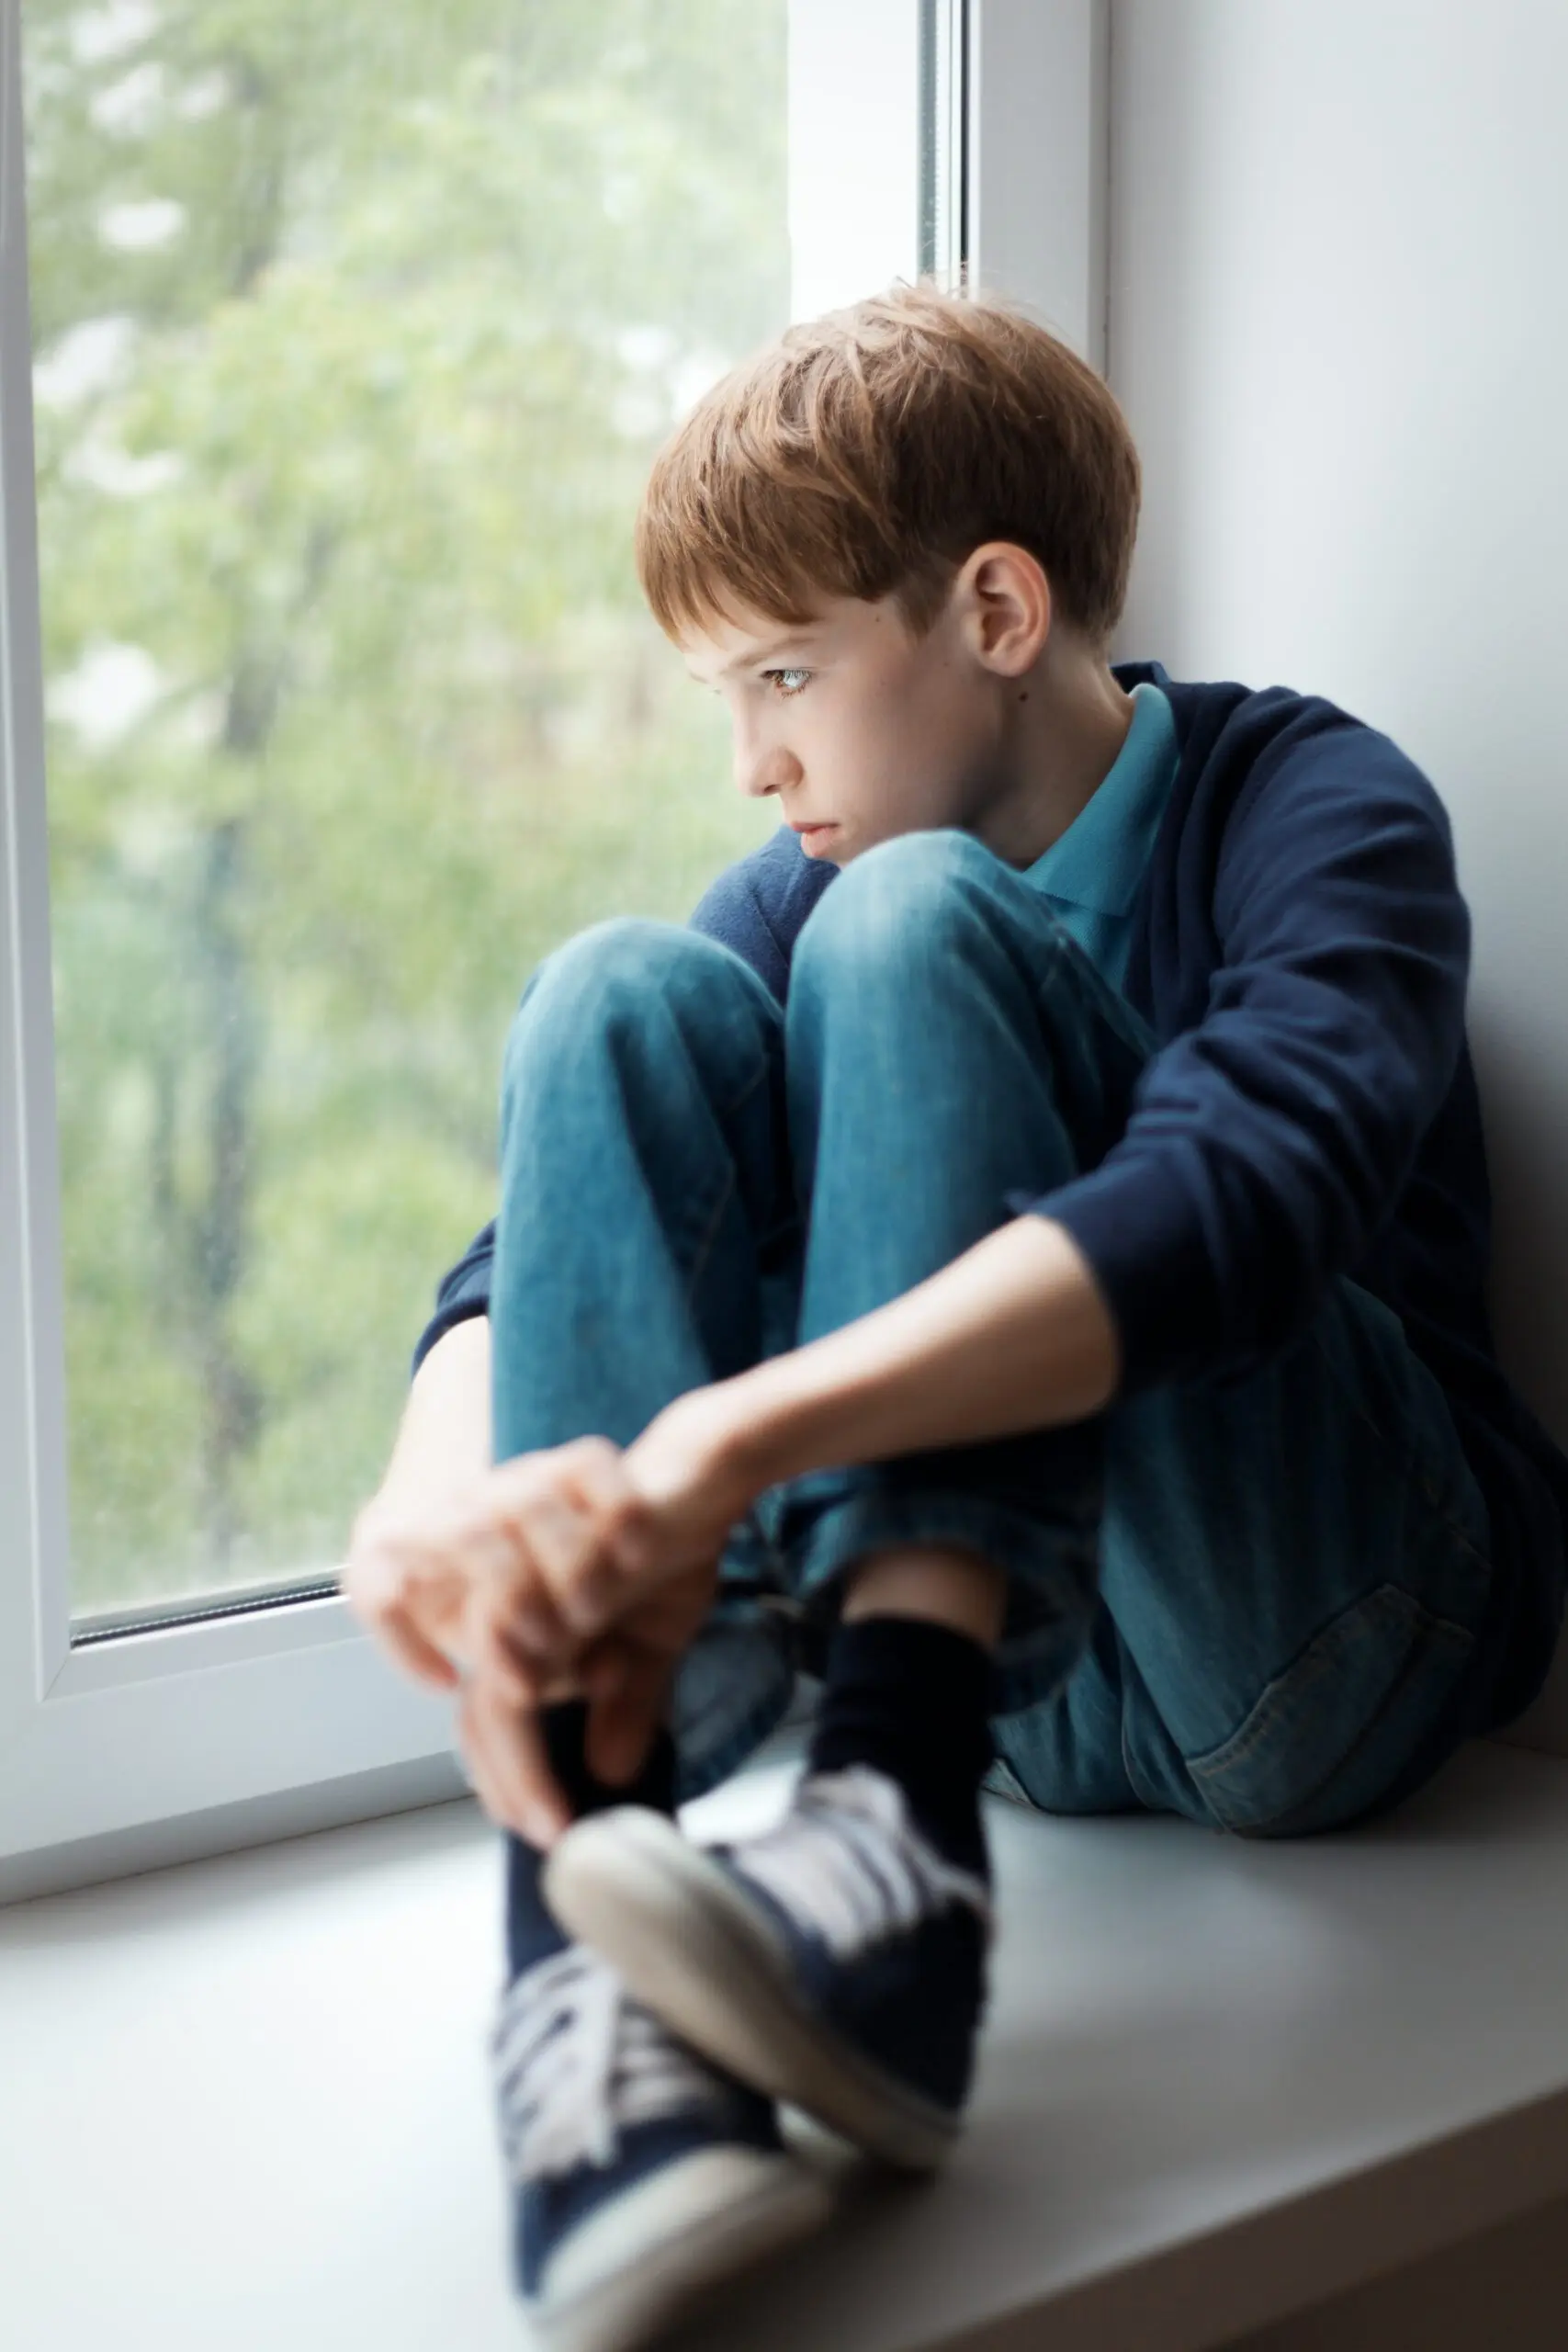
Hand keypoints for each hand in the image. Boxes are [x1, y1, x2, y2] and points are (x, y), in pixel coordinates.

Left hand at [343, 1399, 758, 1841]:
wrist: (703, 1476)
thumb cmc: (671, 1549)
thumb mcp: (655, 1642)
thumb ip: (628, 1701)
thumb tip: (609, 1772)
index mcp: (529, 1629)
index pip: (493, 1718)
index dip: (509, 1777)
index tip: (543, 1830)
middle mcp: (515, 1601)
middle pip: (486, 1702)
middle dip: (513, 1771)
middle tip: (548, 1823)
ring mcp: (527, 1567)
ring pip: (496, 1650)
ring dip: (525, 1714)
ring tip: (566, 1749)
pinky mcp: (550, 1535)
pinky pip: (528, 1596)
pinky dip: (548, 1643)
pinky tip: (578, 1662)